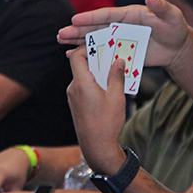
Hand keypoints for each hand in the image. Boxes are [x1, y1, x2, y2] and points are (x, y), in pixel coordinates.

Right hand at [58, 0, 192, 69]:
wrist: (177, 47)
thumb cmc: (175, 27)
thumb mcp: (172, 16)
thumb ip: (162, 7)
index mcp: (129, 14)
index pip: (107, 15)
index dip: (91, 17)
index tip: (75, 20)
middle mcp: (120, 25)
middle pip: (96, 27)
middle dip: (78, 30)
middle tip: (60, 34)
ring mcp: (119, 39)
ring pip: (95, 39)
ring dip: (78, 41)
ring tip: (61, 41)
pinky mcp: (121, 51)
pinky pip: (102, 53)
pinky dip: (88, 54)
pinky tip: (72, 55)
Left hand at [66, 47, 127, 175]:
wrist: (97, 148)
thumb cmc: (106, 124)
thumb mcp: (116, 97)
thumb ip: (117, 76)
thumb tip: (119, 61)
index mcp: (81, 84)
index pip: (77, 57)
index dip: (86, 47)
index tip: (100, 43)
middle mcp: (73, 89)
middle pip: (81, 66)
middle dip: (97, 59)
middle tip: (112, 55)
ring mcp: (73, 98)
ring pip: (84, 77)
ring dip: (97, 73)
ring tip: (114, 72)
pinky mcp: (76, 105)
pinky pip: (84, 88)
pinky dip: (95, 83)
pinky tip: (108, 87)